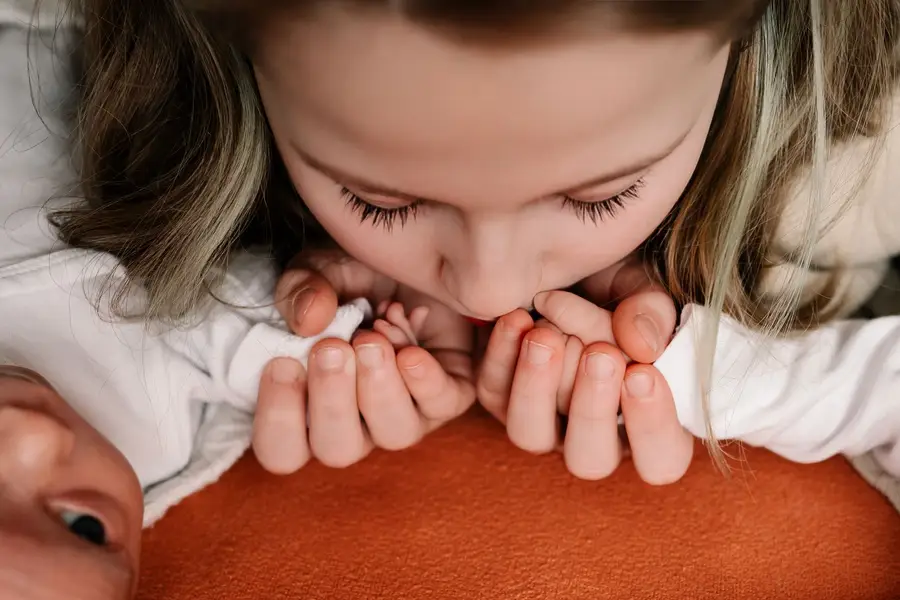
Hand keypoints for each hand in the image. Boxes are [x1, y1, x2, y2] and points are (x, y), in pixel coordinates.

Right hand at [252, 251, 474, 473]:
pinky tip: (410, 353)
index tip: (282, 364)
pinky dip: (425, 381)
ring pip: (394, 434)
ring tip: (372, 340)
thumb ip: (300, 291)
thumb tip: (306, 321)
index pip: (283, 449)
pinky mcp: (448, 395)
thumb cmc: (352, 279)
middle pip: (339, 449)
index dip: (278, 418)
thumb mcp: (317, 272)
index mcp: (309, 407)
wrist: (412, 254)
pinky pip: (441, 404)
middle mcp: (357, 423)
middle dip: (332, 400)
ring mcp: (405, 414)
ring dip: (380, 389)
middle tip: (331, 348)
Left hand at [476, 258, 692, 484]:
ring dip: (538, 388)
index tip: (642, 374)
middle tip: (599, 355)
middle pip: (589, 460)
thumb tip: (644, 345)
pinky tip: (518, 318)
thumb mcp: (641, 289)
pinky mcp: (499, 400)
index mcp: (644, 421)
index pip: (661, 458)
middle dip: (593, 408)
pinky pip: (493, 391)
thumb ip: (652, 313)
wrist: (562, 270)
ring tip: (546, 337)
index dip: (652, 426)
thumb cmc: (616, 291)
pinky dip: (503, 355)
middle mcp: (592, 436)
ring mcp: (541, 424)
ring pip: (530, 435)